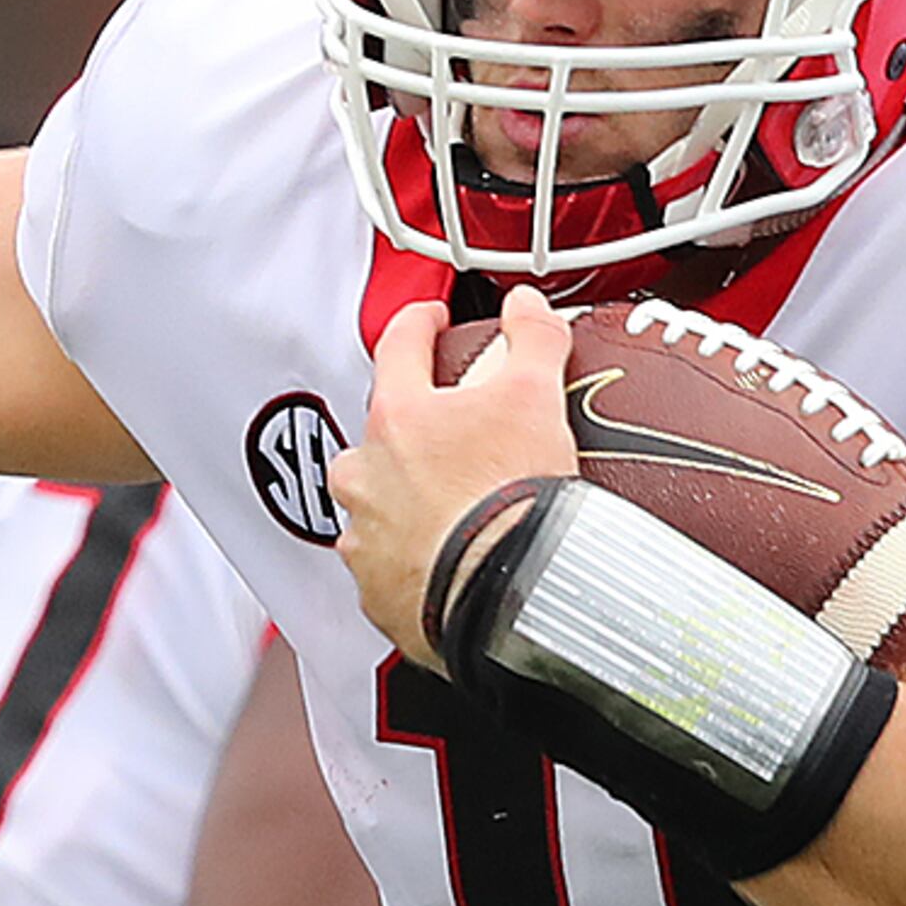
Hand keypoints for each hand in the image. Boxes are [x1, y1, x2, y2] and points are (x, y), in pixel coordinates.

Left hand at [335, 286, 579, 667]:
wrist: (504, 597)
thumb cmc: (510, 501)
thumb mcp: (537, 397)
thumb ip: (533, 340)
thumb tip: (527, 308)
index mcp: (398, 417)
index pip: (398, 347)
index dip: (418, 325)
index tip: (429, 322)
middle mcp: (368, 475)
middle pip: (376, 436)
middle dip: (407, 432)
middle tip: (451, 439)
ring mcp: (368, 539)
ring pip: (372, 508)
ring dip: (401, 503)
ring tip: (450, 512)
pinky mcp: (380, 596)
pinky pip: (385, 572)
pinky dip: (409, 566)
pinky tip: (446, 567)